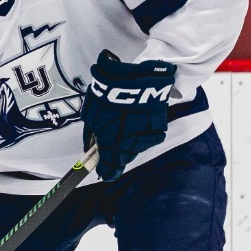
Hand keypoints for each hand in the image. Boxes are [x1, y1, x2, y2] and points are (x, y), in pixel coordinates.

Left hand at [82, 48, 175, 181]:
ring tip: (124, 122)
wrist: (136, 76)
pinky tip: (136, 118)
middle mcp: (132, 145)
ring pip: (136, 147)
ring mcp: (147, 138)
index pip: (110, 168)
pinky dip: (141, 131)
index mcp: (113, 143)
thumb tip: (90, 146)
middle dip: (116, 153)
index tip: (103, 174)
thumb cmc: (110, 93)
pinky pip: (147, 137)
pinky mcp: (159, 129)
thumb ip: (91, 134)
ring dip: (129, 141)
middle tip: (110, 141)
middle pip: (124, 158)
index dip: (106, 171)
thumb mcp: (91, 114)